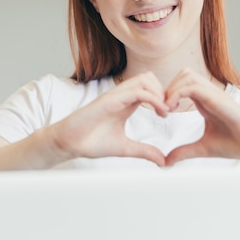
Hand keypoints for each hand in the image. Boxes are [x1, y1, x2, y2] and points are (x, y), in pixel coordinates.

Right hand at [46, 72, 168, 165]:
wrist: (69, 143)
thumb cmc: (92, 142)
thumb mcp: (125, 148)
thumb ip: (144, 151)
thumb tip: (163, 161)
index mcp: (126, 103)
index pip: (149, 88)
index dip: (163, 97)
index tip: (170, 114)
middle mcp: (122, 96)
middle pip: (149, 78)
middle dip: (164, 91)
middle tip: (170, 110)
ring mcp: (115, 96)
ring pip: (144, 79)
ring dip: (159, 93)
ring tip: (164, 111)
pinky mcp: (109, 100)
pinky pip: (136, 91)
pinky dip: (152, 98)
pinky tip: (159, 112)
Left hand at [164, 68, 239, 164]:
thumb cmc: (235, 144)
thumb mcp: (202, 148)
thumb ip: (183, 152)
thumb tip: (165, 162)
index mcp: (205, 101)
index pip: (183, 83)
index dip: (168, 93)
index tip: (161, 113)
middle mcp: (210, 94)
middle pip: (184, 74)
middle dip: (168, 87)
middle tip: (161, 109)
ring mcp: (215, 94)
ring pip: (188, 75)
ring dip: (172, 89)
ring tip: (166, 109)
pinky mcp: (219, 99)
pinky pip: (194, 87)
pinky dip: (178, 94)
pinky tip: (172, 110)